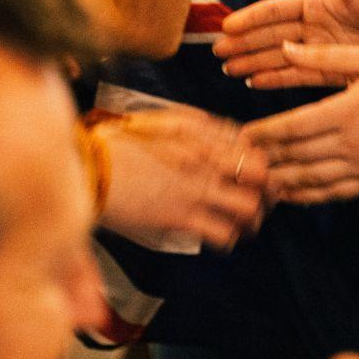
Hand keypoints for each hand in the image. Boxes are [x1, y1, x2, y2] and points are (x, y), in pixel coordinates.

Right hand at [93, 108, 268, 250]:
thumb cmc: (119, 142)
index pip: (252, 148)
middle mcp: (206, 159)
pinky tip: (221, 236)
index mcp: (201, 132)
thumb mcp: (161, 120)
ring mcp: (196, 189)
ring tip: (245, 222)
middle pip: (261, 177)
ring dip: (252, 218)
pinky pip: (224, 234)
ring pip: (249, 208)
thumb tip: (222, 135)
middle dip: (268, 190)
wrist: (90, 167)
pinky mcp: (182, 217)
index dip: (261, 163)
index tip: (257, 172)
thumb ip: (196, 127)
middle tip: (263, 198)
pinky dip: (229, 238)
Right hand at [215, 0, 358, 82]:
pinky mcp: (332, 71)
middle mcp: (314, 27)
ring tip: (230, 70)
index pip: (275, 11)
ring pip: (279, 58)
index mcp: (317, 1)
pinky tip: (256, 84)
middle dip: (244, 44)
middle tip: (218, 53)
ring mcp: (321, 50)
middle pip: (270, 36)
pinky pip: (298, 77)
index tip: (227, 26)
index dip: (250, 18)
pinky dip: (276, 79)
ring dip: (254, 63)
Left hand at [242, 45, 358, 203]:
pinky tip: (287, 192)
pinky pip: (330, 194)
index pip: (293, 127)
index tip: (242, 135)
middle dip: (264, 159)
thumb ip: (323, 56)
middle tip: (238, 160)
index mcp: (346, 111)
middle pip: (295, 156)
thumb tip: (286, 46)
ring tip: (254, 179)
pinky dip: (305, 195)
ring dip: (279, 181)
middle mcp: (352, 144)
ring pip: (309, 180)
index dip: (264, 134)